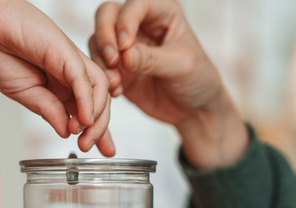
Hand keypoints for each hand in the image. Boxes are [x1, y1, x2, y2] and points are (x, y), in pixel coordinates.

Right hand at [0, 0, 113, 155]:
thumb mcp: (26, 94)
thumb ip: (48, 111)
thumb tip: (66, 132)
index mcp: (63, 85)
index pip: (88, 110)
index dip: (96, 131)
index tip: (100, 152)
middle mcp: (72, 74)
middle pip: (100, 102)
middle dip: (100, 128)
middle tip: (90, 147)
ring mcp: (71, 62)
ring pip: (100, 90)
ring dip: (96, 116)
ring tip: (83, 134)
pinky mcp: (66, 53)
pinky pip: (84, 79)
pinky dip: (87, 101)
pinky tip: (83, 120)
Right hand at [89, 0, 247, 168]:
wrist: (193, 109)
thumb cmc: (198, 79)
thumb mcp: (181, 66)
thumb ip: (152, 59)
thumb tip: (124, 56)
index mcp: (162, 12)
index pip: (136, 5)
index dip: (126, 22)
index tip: (125, 46)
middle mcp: (140, 24)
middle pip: (108, 14)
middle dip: (104, 35)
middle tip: (112, 60)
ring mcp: (126, 46)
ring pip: (98, 40)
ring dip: (101, 60)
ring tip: (115, 82)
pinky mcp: (117, 68)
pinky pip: (99, 66)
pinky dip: (102, 77)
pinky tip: (116, 91)